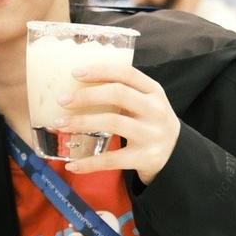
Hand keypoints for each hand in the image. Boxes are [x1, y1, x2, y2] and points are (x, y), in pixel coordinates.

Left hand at [55, 63, 179, 185]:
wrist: (175, 154)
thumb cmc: (149, 121)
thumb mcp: (145, 101)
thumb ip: (122, 91)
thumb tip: (77, 81)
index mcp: (154, 91)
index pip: (127, 73)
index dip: (100, 71)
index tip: (75, 73)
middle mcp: (155, 110)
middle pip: (118, 95)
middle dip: (87, 96)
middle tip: (62, 100)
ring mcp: (151, 134)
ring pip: (113, 123)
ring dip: (82, 123)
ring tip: (60, 125)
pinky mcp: (145, 157)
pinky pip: (112, 159)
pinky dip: (89, 163)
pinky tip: (72, 165)